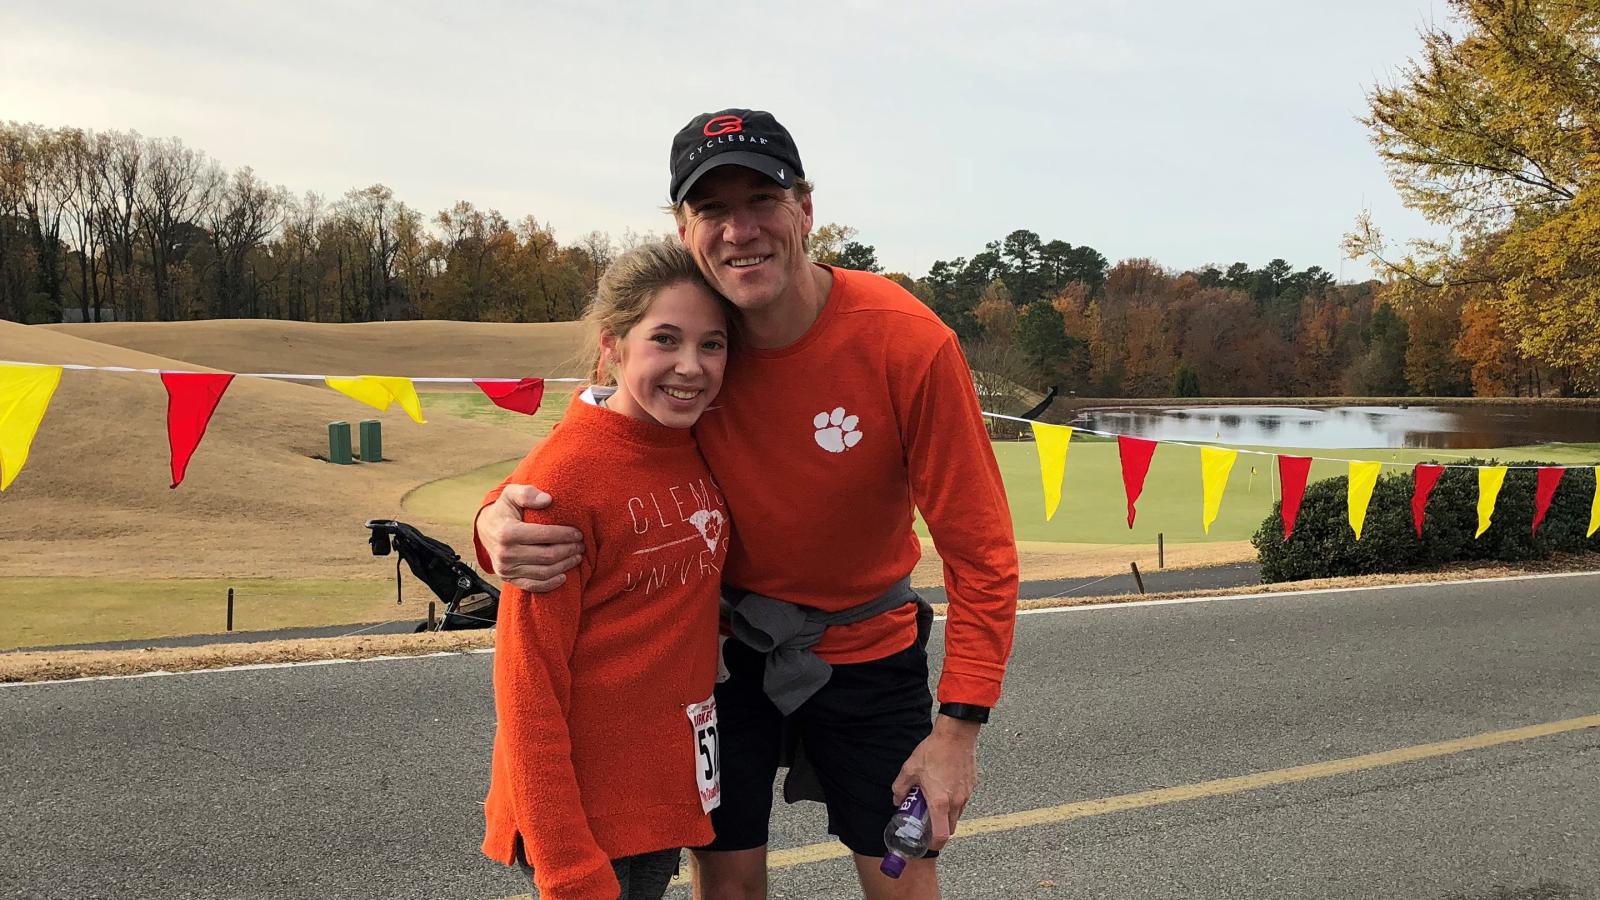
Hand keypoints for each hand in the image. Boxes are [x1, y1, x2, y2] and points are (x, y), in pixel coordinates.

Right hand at [476, 484, 584, 591]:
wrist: (485, 529)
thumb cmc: (504, 510)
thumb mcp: (511, 494)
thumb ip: (528, 493)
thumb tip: (547, 500)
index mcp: (507, 532)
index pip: (544, 535)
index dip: (564, 535)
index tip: (578, 533)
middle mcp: (505, 553)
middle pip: (546, 556)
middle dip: (568, 550)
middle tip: (581, 545)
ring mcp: (506, 568)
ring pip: (543, 572)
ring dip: (564, 566)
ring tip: (576, 557)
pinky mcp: (508, 578)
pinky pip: (532, 585)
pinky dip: (550, 583)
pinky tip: (563, 576)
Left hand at [890, 715, 979, 850]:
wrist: (956, 735)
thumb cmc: (934, 751)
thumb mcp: (910, 769)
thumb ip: (900, 788)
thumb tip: (897, 799)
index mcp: (940, 802)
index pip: (941, 835)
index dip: (934, 844)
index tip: (927, 842)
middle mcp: (956, 802)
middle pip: (950, 828)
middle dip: (939, 830)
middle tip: (928, 821)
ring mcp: (966, 794)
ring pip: (957, 814)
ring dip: (947, 814)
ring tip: (934, 801)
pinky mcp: (971, 786)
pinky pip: (963, 800)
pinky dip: (954, 801)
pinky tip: (944, 787)